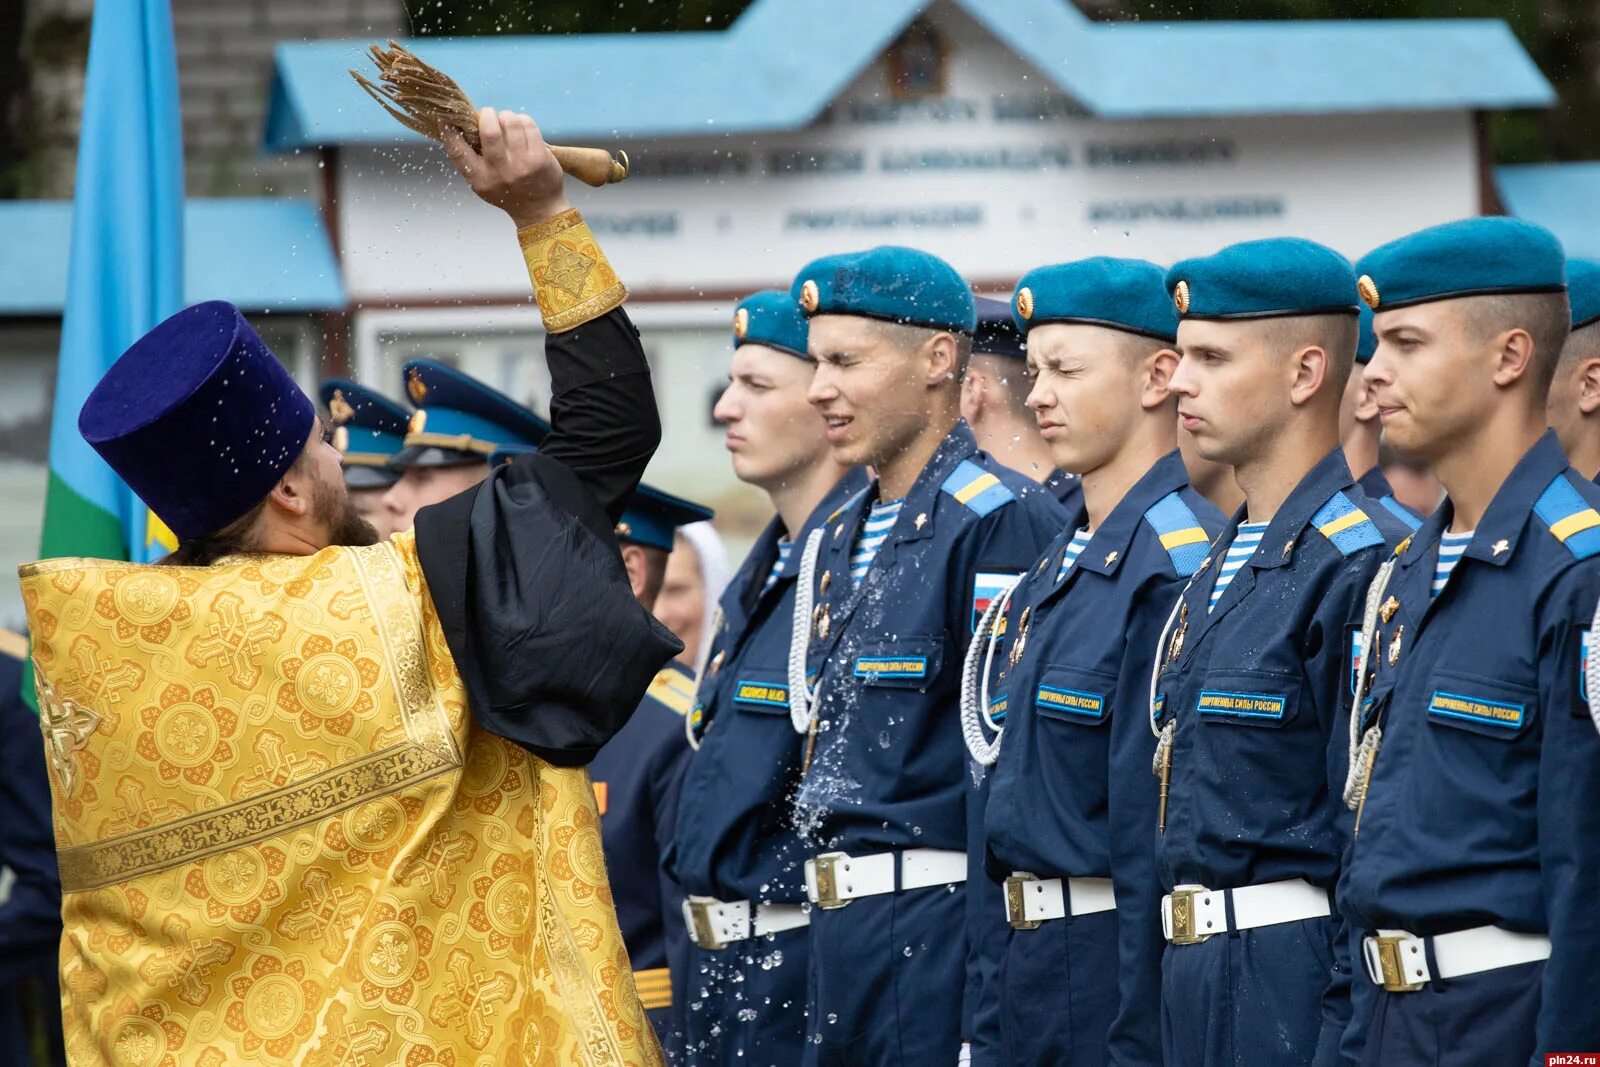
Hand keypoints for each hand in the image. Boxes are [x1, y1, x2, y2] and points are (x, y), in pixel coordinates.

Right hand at [442, 107, 571, 227]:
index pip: (458, 151)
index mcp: (479, 178)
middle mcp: (500, 172)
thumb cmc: (507, 191)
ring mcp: (522, 165)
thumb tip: (459, 126)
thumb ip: (471, 160)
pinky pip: (528, 126)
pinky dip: (523, 120)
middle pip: (489, 131)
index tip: (445, 118)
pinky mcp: (540, 158)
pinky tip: (522, 127)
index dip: (448, 132)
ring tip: (506, 122)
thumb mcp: (482, 182)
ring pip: (510, 122)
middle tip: (488, 115)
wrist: (539, 210)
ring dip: (506, 116)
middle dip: (486, 115)